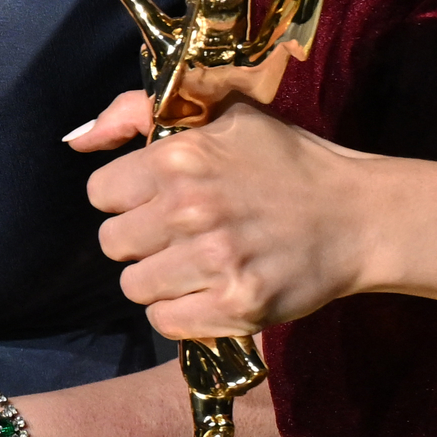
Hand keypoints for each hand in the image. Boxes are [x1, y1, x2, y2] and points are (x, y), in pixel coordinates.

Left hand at [71, 91, 368, 339]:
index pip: (100, 193)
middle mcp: (191, 209)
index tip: (157, 200)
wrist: (361, 216)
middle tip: (181, 235)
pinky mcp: (239, 305)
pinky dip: (181, 312)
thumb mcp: (221, 116)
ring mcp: (215, 260)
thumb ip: (137, 114)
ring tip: (198, 263)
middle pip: (112, 243)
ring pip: (134, 286)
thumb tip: (75, 140)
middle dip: (141, 241)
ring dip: (160, 280)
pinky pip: (165, 322)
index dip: (126, 199)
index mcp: (179, 159)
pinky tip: (209, 291)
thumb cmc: (287, 163)